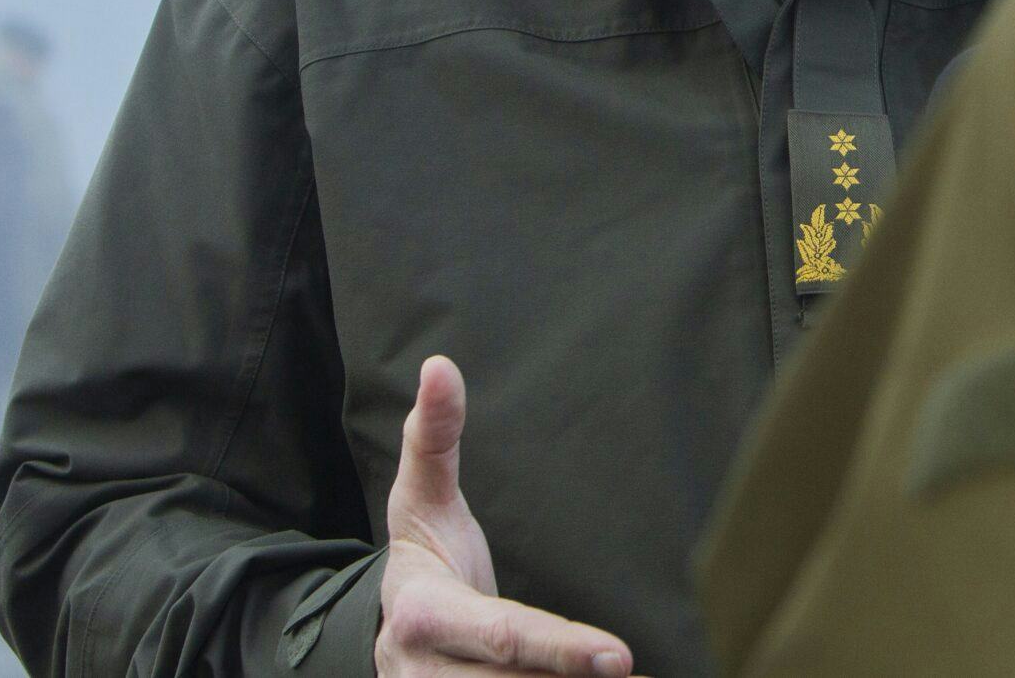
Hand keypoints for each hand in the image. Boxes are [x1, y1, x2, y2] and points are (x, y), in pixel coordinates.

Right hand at [376, 356, 638, 675]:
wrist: (380, 629)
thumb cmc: (422, 555)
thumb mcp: (421, 497)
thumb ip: (434, 434)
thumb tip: (440, 367)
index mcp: (425, 615)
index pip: (504, 635)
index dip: (561, 648)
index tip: (620, 657)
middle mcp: (429, 674)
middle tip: (634, 673)